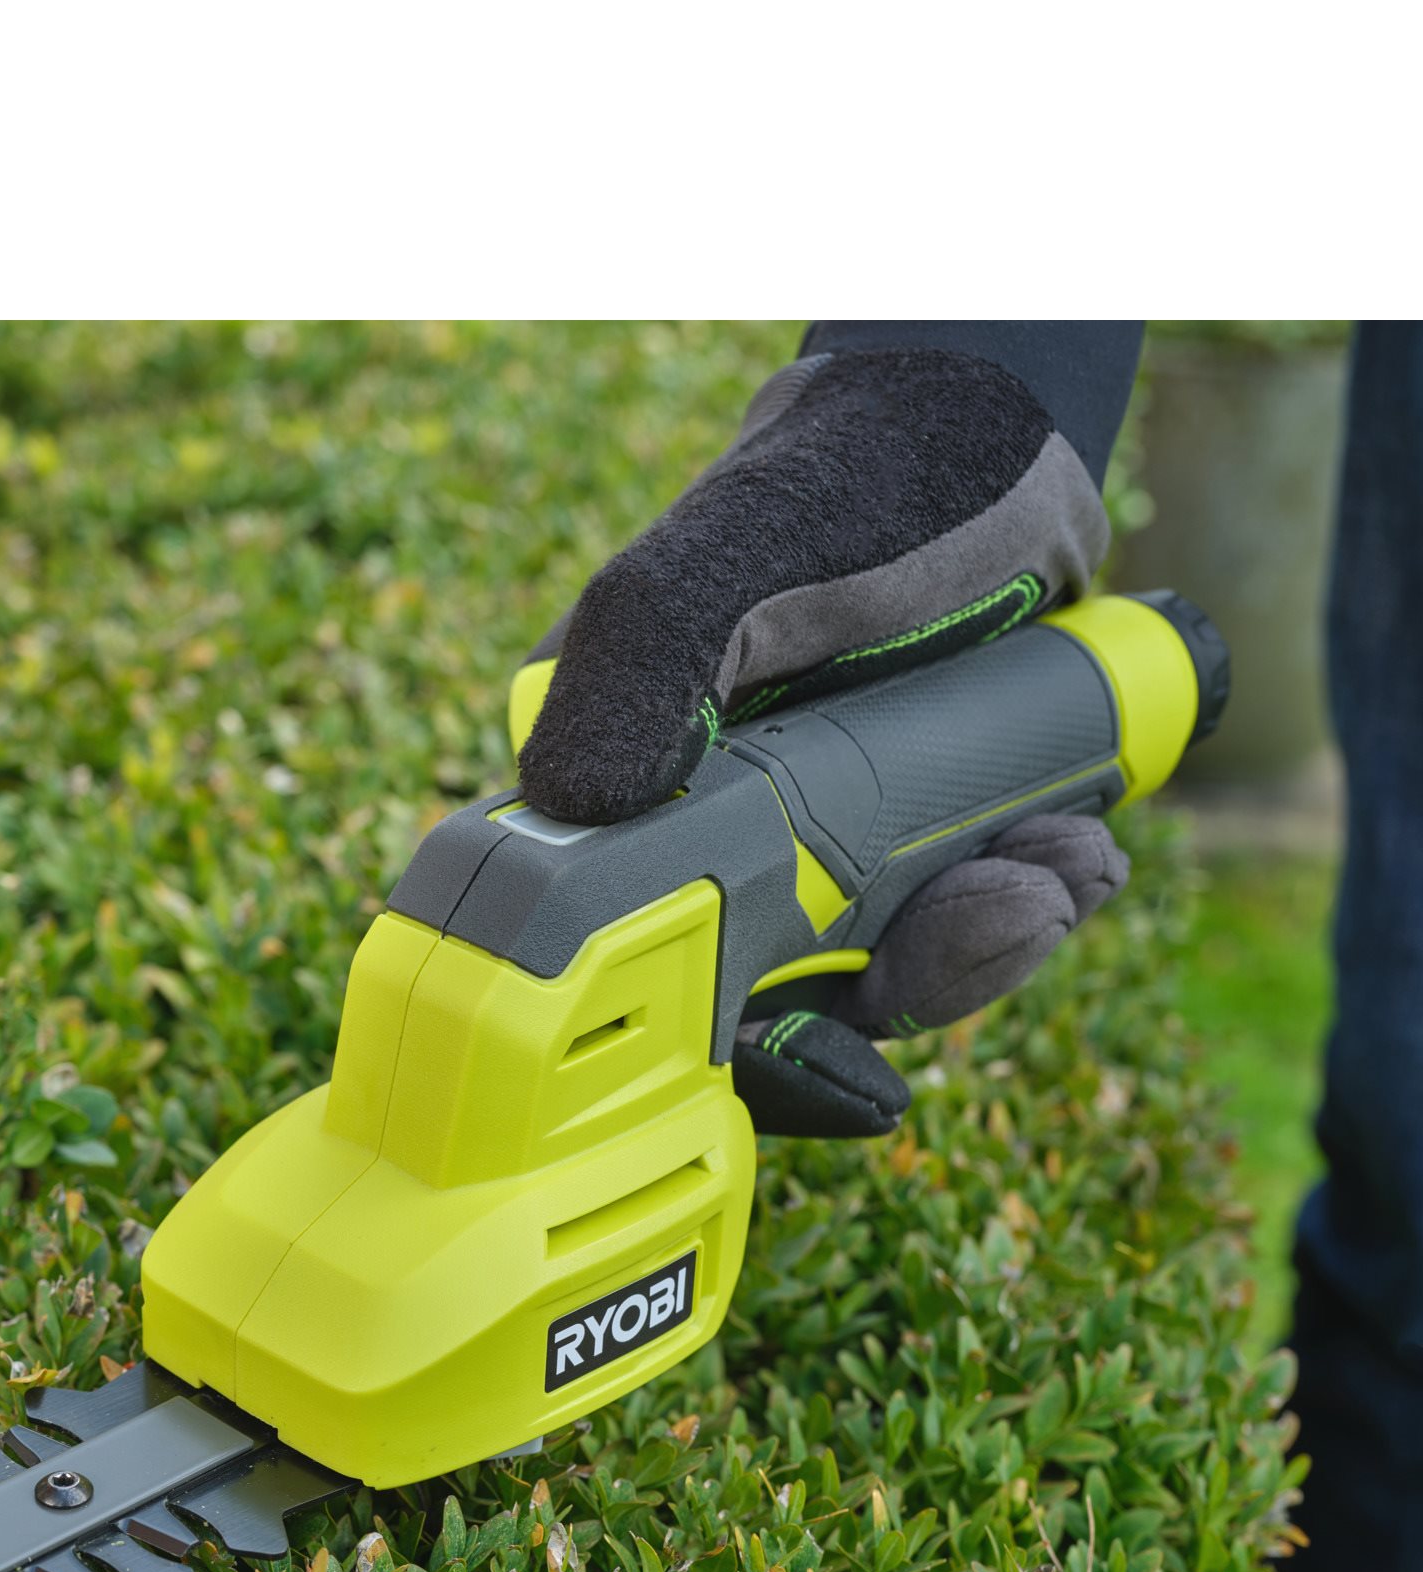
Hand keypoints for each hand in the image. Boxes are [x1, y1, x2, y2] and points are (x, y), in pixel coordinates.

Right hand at [513, 346, 1127, 1136]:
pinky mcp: (910, 853)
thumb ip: (631, 660)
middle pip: (778, 1005)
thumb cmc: (833, 482)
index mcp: (613, 814)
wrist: (973, 433)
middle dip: (903, 987)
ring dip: (988, 946)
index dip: (728, 1047)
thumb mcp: (714, 556)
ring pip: (884, 978)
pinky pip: (959, 928)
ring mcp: (811, 862)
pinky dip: (1026, 906)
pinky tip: (1075, 852)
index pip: (631, 983)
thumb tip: (574, 804)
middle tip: (1006, 917)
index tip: (833, 1060)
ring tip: (1063, 870)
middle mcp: (700, 859)